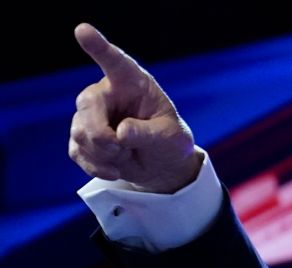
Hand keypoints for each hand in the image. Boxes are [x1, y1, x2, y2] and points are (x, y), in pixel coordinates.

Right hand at [68, 23, 200, 193]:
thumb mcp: (170, 138)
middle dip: (101, 134)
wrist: (162, 165)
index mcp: (133, 83)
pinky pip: (77, 151)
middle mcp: (108, 94)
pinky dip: (96, 166)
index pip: (115, 62)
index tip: (83, 31)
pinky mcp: (82, 137)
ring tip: (126, 155)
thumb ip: (149, 133)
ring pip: (80, 132)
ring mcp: (91, 115)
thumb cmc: (170, 142)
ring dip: (104, 153)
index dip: (99, 47)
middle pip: (87, 105)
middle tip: (120, 149)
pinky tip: (115, 169)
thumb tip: (120, 132)